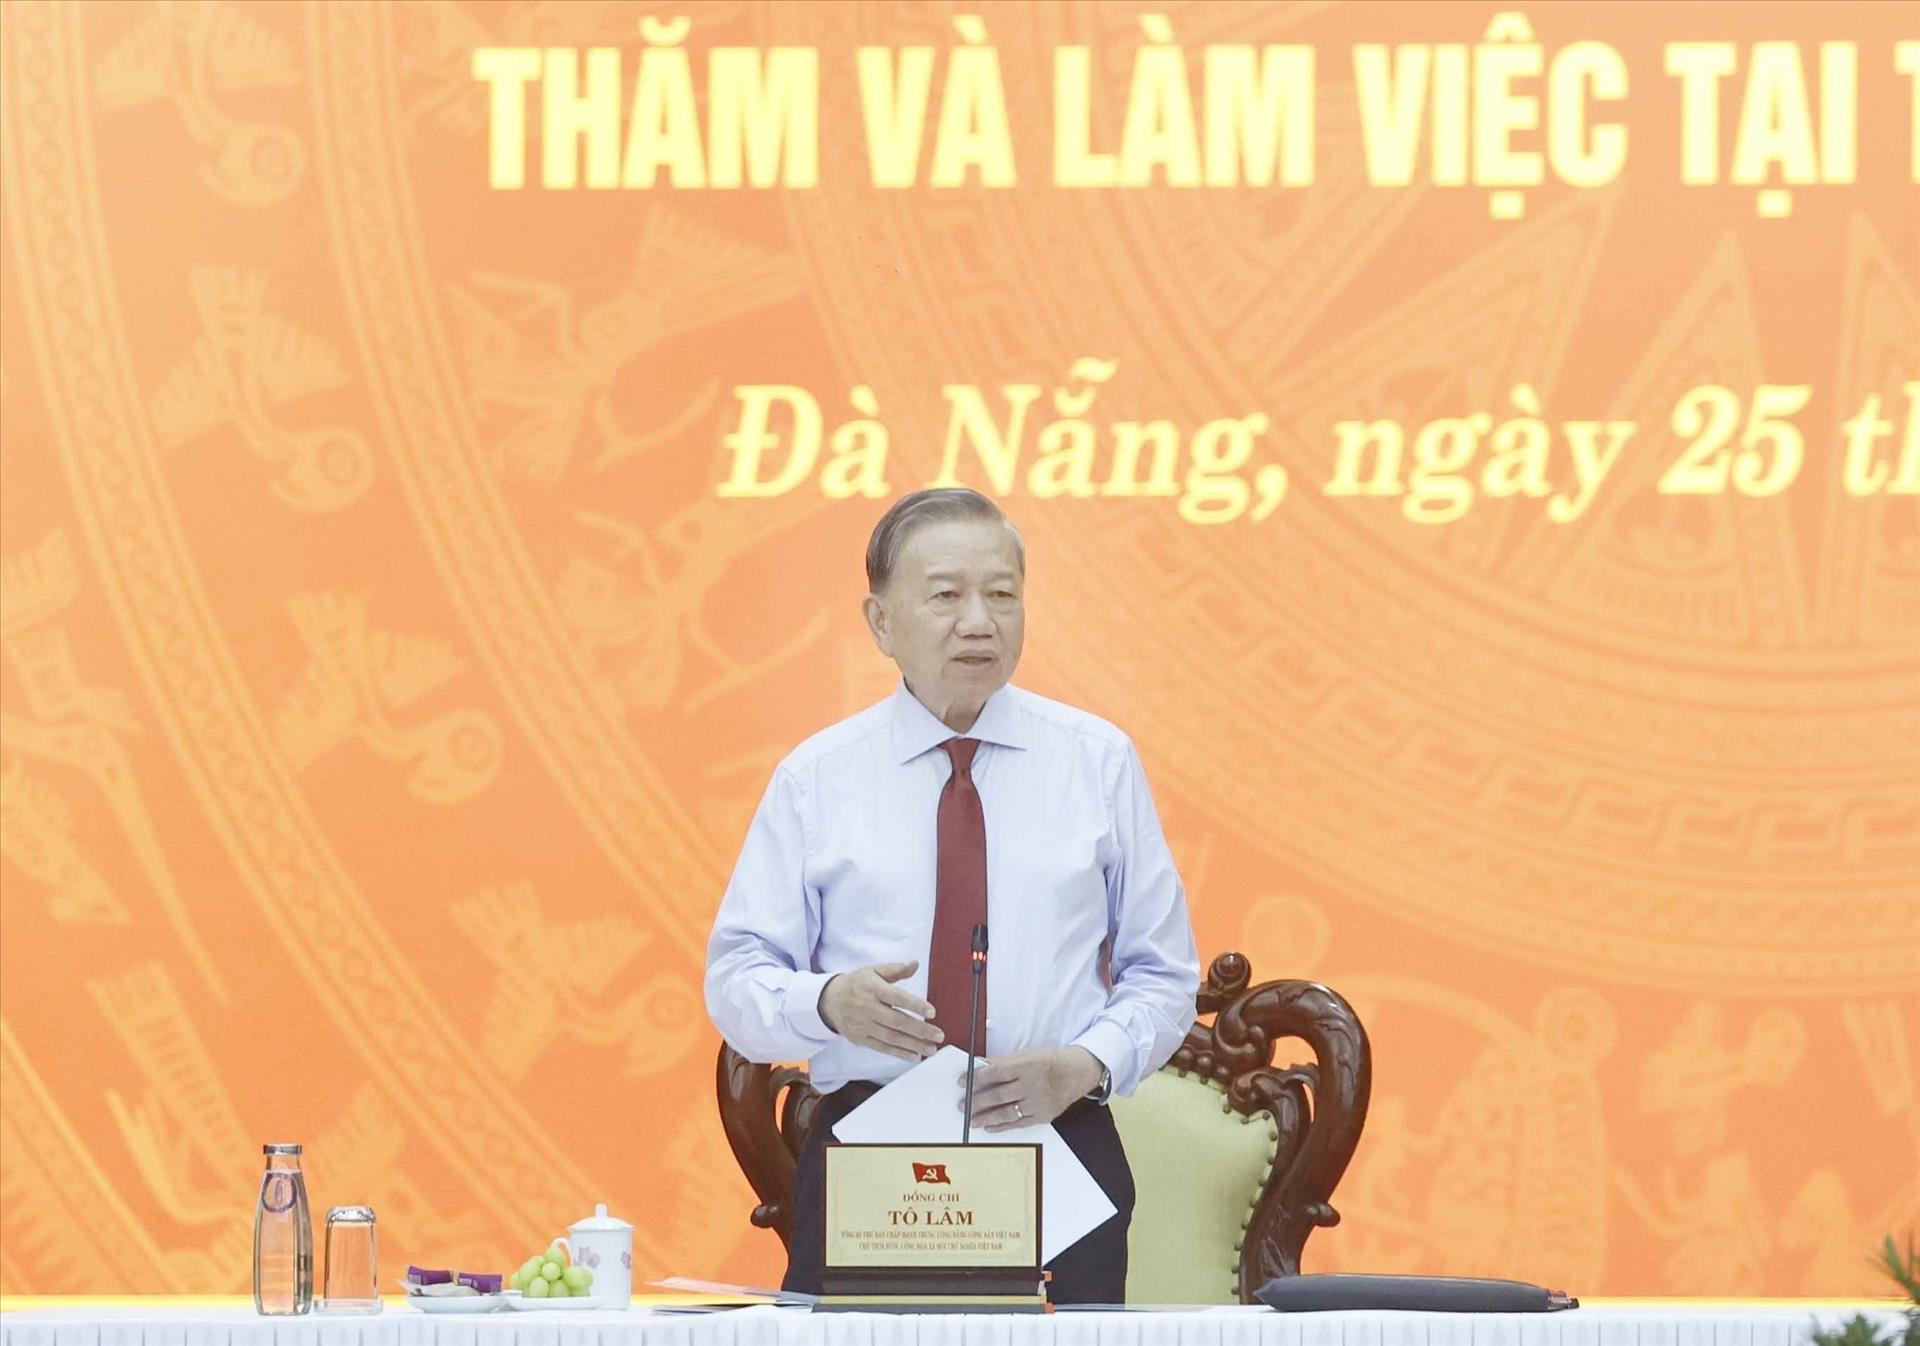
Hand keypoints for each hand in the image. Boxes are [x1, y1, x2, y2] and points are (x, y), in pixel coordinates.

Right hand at [818, 961, 944, 1061]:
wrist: (829, 1000)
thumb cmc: (857, 984)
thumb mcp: (873, 971)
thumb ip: (896, 970)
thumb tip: (915, 964)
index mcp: (873, 988)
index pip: (897, 997)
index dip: (915, 1005)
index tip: (932, 1012)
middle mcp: (868, 1008)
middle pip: (897, 1021)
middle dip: (920, 1030)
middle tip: (938, 1035)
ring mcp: (864, 1025)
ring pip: (891, 1037)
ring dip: (913, 1045)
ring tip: (931, 1049)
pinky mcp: (861, 1039)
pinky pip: (882, 1048)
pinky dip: (899, 1053)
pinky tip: (915, 1055)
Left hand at [959, 1047, 1104, 1131]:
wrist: (1079, 1072)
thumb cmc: (1051, 1061)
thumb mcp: (1027, 1054)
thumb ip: (1003, 1062)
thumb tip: (979, 1066)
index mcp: (1028, 1065)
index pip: (995, 1073)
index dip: (976, 1078)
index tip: (962, 1081)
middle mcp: (1033, 1085)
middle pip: (998, 1095)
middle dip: (976, 1101)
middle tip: (962, 1104)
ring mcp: (1039, 1103)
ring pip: (1006, 1113)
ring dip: (985, 1117)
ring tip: (971, 1119)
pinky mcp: (1043, 1116)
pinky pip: (1018, 1124)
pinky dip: (1002, 1126)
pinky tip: (989, 1126)